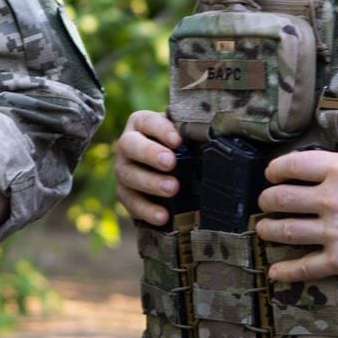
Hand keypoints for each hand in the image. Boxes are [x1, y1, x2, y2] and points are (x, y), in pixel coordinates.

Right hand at [113, 109, 182, 226]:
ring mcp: (123, 169)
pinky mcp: (125, 193)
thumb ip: (191, 133)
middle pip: (130, 145)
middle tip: (170, 162)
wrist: (168, 170)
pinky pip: (131, 202)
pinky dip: (147, 210)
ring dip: (151, 182)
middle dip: (150, 154)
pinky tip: (163, 215)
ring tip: (172, 188)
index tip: (177, 140)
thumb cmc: (178, 146)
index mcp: (141, 123)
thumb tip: (214, 135)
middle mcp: (127, 144)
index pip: (147, 121)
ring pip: (129, 175)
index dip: (160, 130)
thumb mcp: (184, 134)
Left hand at [253, 125, 337, 282]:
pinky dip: (287, 271)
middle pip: (281, 198)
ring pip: (287, 231)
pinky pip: (306, 267)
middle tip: (266, 202)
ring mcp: (334, 232)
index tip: (271, 173)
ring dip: (269, 230)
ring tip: (263, 228)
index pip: (292, 165)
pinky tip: (275, 271)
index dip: (275, 169)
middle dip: (268, 200)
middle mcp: (331, 200)